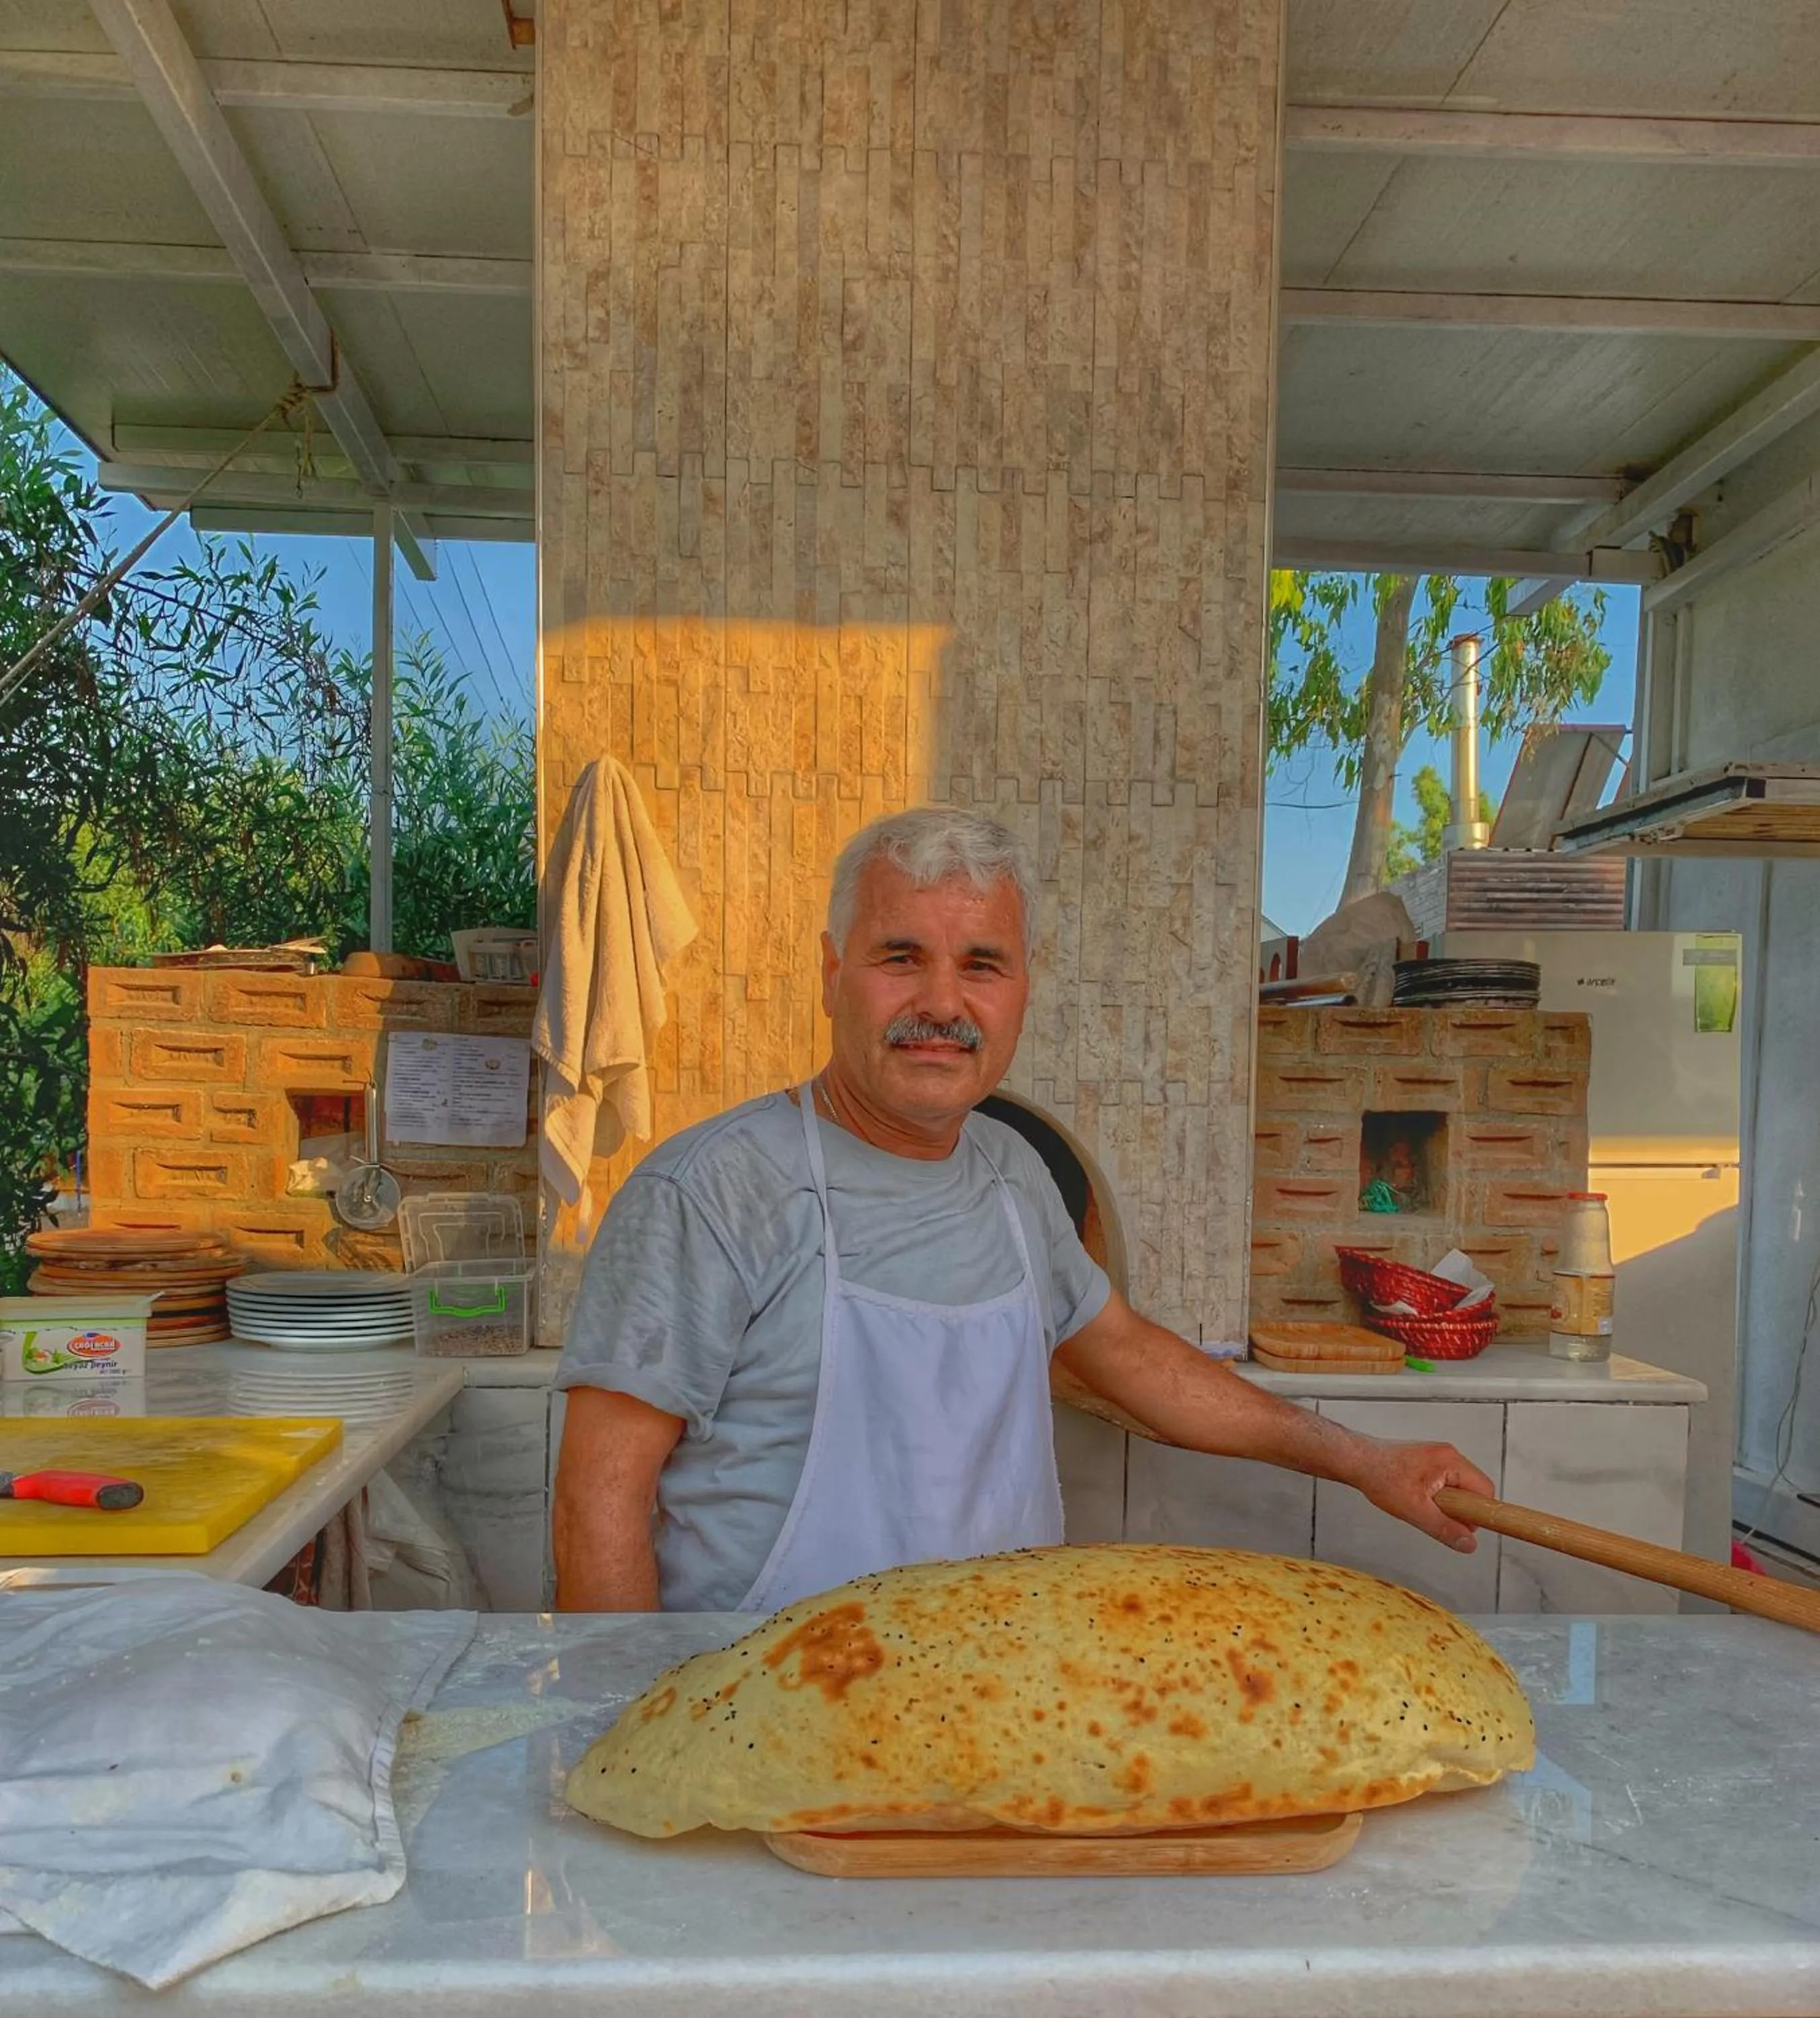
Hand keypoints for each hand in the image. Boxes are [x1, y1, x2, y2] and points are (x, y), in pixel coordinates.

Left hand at [1348, 1439, 1493, 1552]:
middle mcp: (1448, 1454)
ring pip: (1458, 1488)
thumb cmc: (1380, 1477)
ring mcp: (1438, 1456)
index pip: (1485, 1490)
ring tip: (1420, 1505)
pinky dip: (1435, 1496)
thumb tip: (1468, 1544)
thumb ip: (1444, 1528)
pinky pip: (1445, 1483)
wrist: (1356, 1460)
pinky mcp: (1428, 1461)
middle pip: (1473, 1489)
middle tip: (1434, 1516)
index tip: (1466, 1526)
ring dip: (1445, 1504)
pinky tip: (1415, 1499)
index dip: (1478, 1512)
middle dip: (1459, 1509)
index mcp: (1450, 1461)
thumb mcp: (1414, 1511)